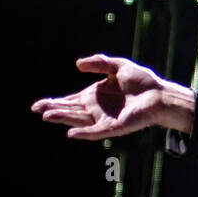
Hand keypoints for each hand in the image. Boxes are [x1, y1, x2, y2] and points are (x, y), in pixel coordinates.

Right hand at [32, 54, 187, 139]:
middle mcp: (96, 109)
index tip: (38, 104)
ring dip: (63, 118)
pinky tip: (71, 133)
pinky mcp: (113, 127)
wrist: (160, 94)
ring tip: (46, 115)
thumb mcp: (118, 66)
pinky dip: (83, 133)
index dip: (54, 102)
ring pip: (78, 120)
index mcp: (95, 95)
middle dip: (53, 109)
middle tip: (36, 109)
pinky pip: (95, 132)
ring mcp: (103, 119)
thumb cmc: (142, 81)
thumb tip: (77, 64)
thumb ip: (99, 63)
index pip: (70, 100)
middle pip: (70, 110)